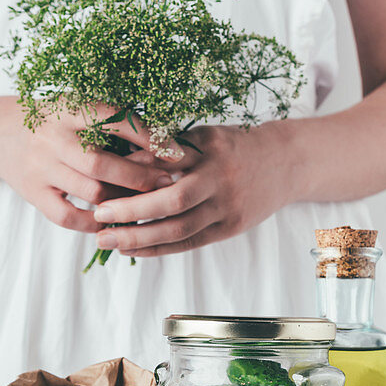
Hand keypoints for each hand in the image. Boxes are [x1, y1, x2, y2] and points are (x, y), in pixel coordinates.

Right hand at [0, 100, 173, 233]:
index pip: (115, 120)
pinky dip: (96, 222)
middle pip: (102, 164)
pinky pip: (69, 217)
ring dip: (124, 201)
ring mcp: (41, 168)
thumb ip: (114, 122)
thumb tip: (166, 143)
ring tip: (147, 203)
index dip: (149, 137)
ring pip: (91, 193)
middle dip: (141, 176)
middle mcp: (53, 138)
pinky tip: (114, 220)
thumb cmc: (54, 120)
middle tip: (168, 183)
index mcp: (69, 108)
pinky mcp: (33, 194)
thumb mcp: (79, 107)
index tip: (177, 152)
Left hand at [91, 122, 297, 256]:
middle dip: (132, 211)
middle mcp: (221, 178)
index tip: (100, 179)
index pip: (164, 161)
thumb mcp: (205, 135)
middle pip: (172, 201)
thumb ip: (169, 147)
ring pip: (179, 229)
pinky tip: (133, 250)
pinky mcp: (231, 227)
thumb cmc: (234, 146)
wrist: (287, 162)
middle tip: (98, 216)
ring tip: (107, 241)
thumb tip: (122, 161)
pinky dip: (160, 248)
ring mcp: (228, 206)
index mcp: (210, 147)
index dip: (132, 174)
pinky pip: (190, 243)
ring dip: (140, 238)